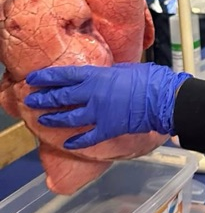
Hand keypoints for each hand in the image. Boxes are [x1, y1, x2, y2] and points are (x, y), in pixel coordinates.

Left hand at [24, 63, 191, 149]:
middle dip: (43, 99)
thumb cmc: (151, 79)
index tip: (33, 79)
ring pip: (69, 117)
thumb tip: (101, 74)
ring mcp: (99, 113)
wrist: (165, 99)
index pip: (64, 75)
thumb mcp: (126, 68)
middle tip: (31, 101)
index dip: (46, 78)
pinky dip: (77, 142)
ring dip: (54, 119)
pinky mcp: (108, 129)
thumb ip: (108, 73)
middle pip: (61, 96)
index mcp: (97, 76)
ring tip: (43, 120)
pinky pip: (88, 137)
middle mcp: (92, 94)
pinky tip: (68, 143)